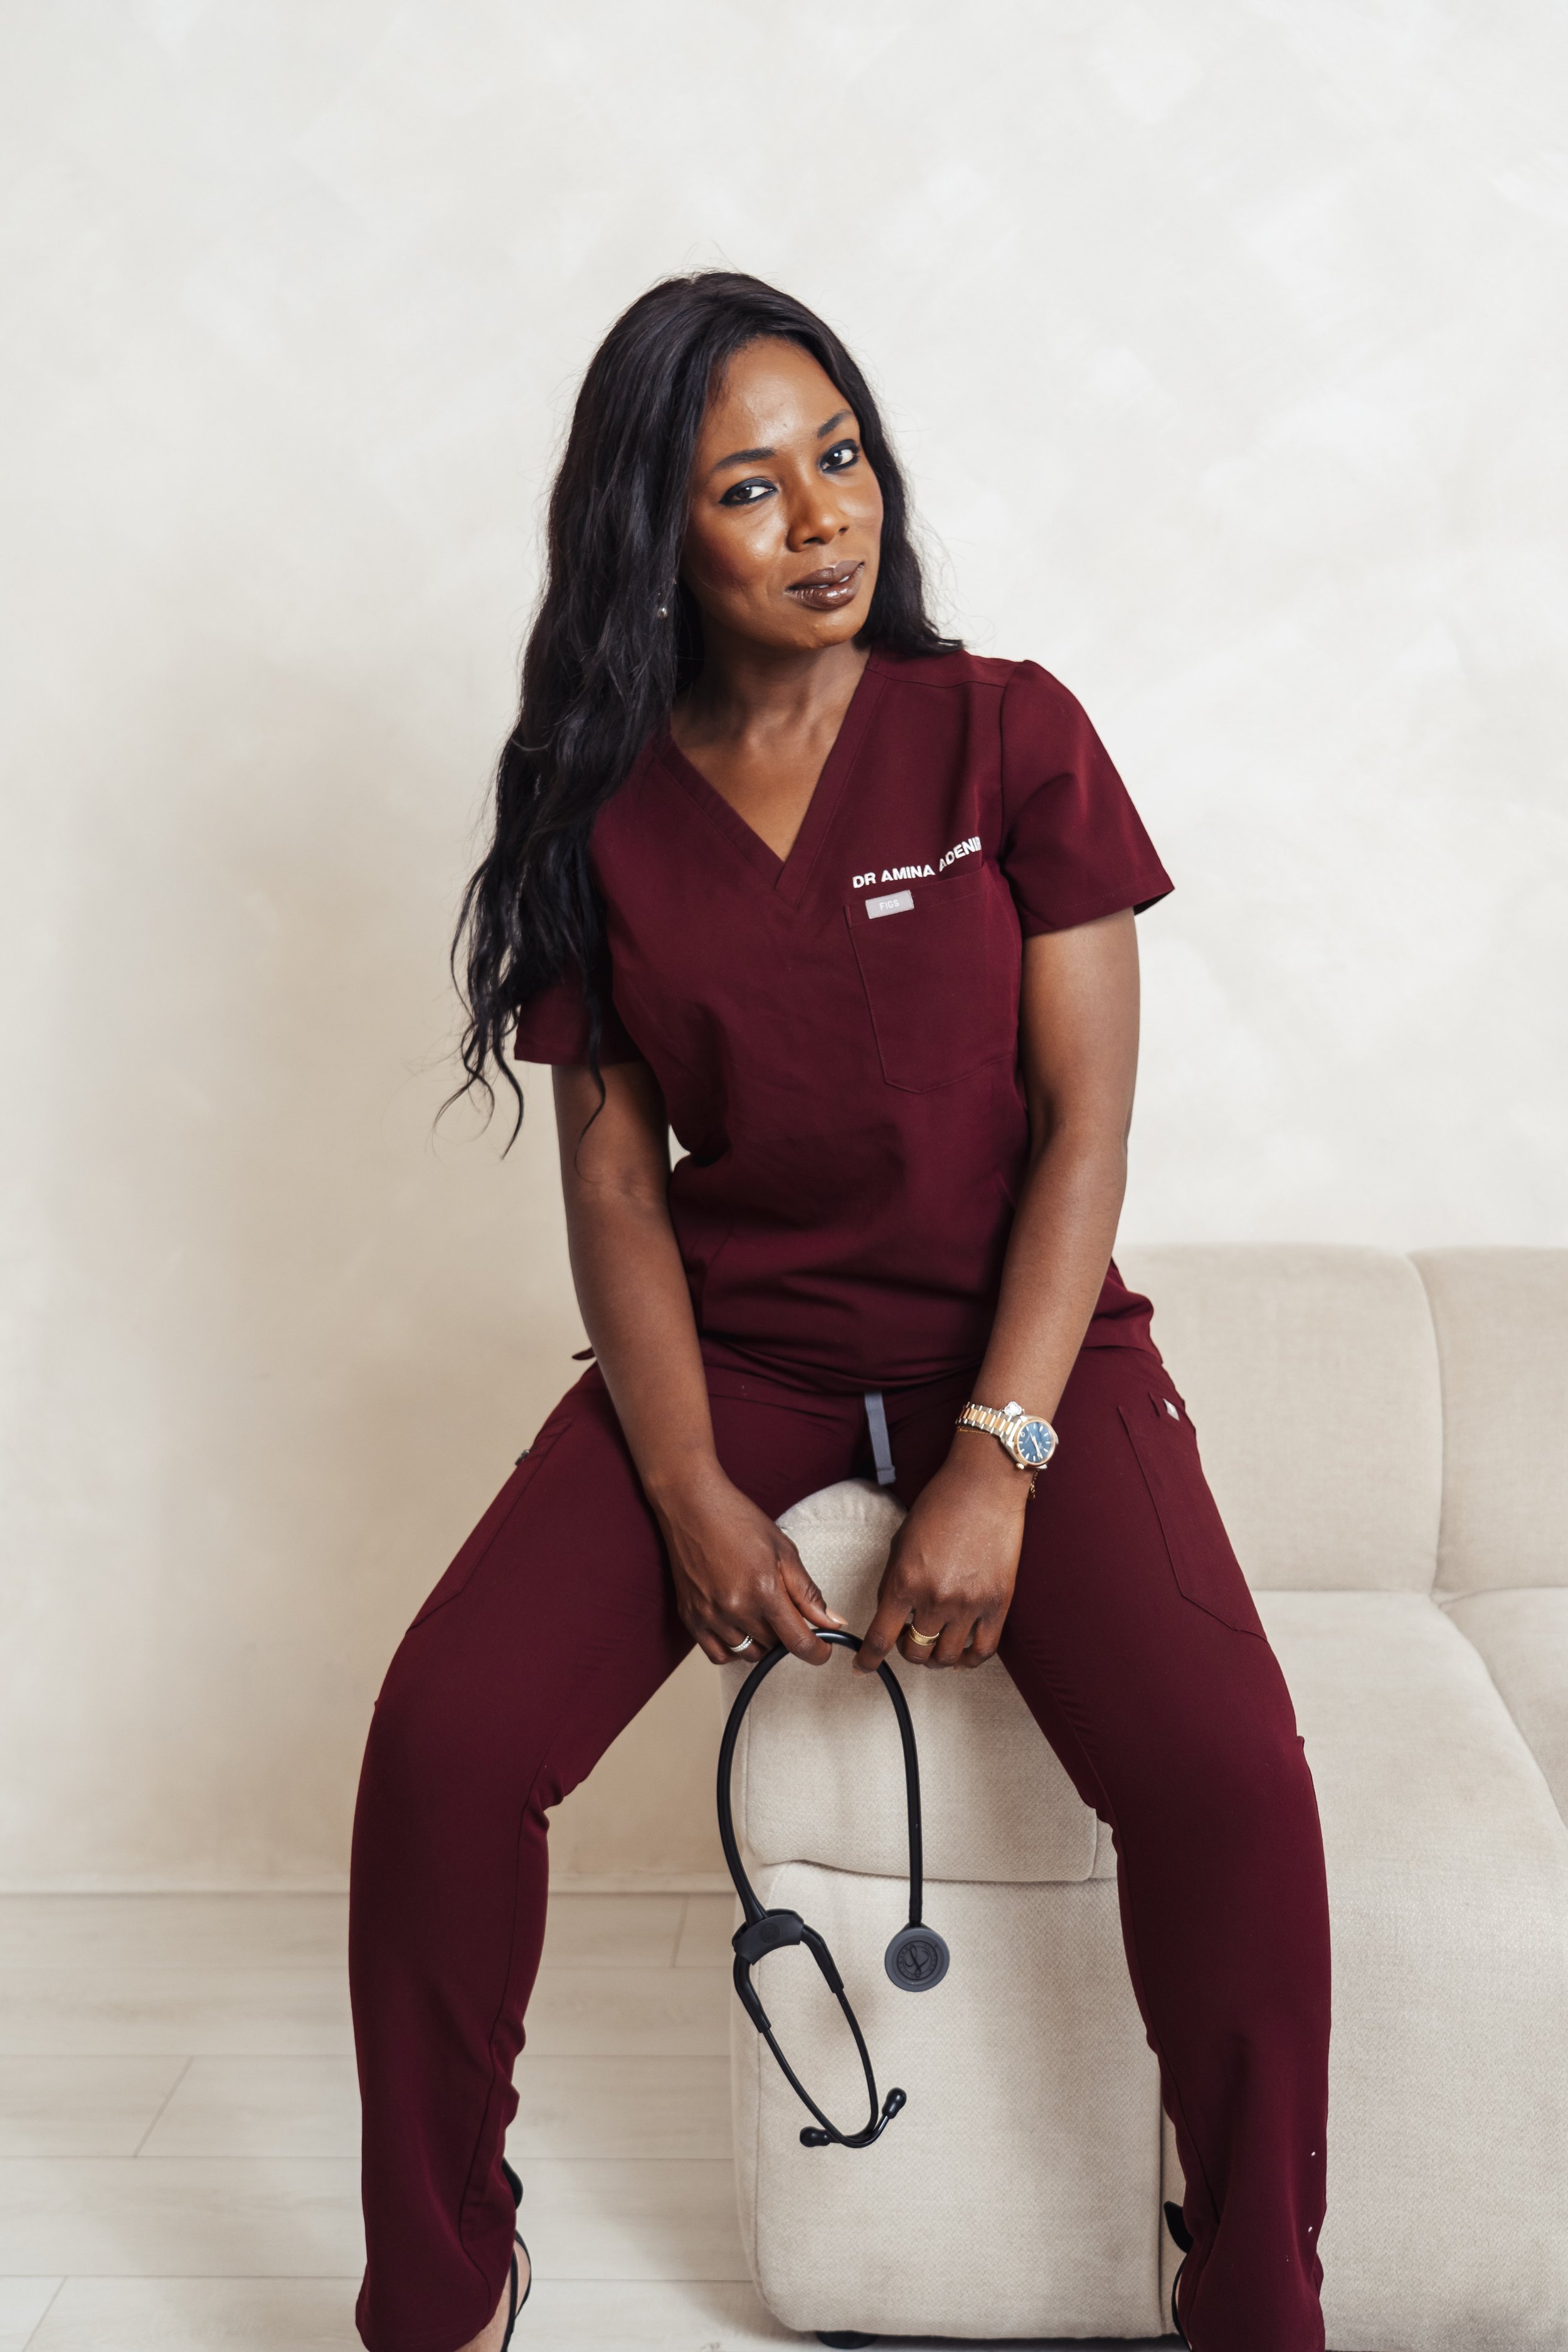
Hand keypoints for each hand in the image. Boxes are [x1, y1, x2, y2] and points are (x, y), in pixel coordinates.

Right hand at [651, 1460, 845, 1665]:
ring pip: (748, 1653)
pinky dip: (734, 1649)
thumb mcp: (784, 1550)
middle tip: (785, 1610)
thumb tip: (832, 1622)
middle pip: (774, 1647)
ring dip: (762, 1642)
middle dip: (787, 1635)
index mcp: (763, 1590)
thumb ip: (808, 1592)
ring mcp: (710, 1615)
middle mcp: (735, 1608)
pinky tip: (740, 1628)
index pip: (798, 1642)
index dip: (817, 1652)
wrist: (692, 1505)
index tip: (822, 1651)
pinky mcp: (690, 1617)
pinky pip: (718, 1655)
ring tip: (761, 1613)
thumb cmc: (737, 1520)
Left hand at [855, 1439, 1030, 1672]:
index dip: (867, 1661)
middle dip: (906, 1650)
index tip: (861, 1668)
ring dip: (936, 1658)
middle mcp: (935, 1598)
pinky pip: (983, 1650)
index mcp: (904, 1581)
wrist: (984, 1486)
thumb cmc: (940, 1505)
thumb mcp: (901, 1542)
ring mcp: (969, 1604)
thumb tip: (891, 1615)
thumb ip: (894, 1582)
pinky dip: (969, 1660)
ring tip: (936, 1645)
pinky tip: (962, 1654)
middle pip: (915, 1652)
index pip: (880, 1638)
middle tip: (908, 1638)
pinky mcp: (998, 1604)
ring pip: (947, 1658)